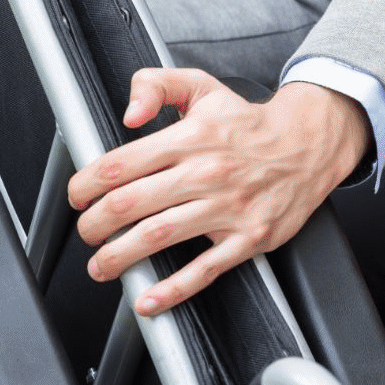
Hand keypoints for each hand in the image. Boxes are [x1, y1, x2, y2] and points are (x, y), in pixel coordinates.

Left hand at [69, 71, 370, 313]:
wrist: (307, 145)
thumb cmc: (247, 123)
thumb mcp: (201, 86)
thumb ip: (155, 85)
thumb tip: (128, 113)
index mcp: (189, 138)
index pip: (121, 165)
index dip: (86, 184)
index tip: (77, 195)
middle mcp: (206, 173)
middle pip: (130, 205)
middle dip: (94, 225)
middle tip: (85, 232)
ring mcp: (227, 209)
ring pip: (158, 237)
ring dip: (118, 257)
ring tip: (100, 264)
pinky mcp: (248, 239)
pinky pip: (205, 271)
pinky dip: (172, 290)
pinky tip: (148, 299)